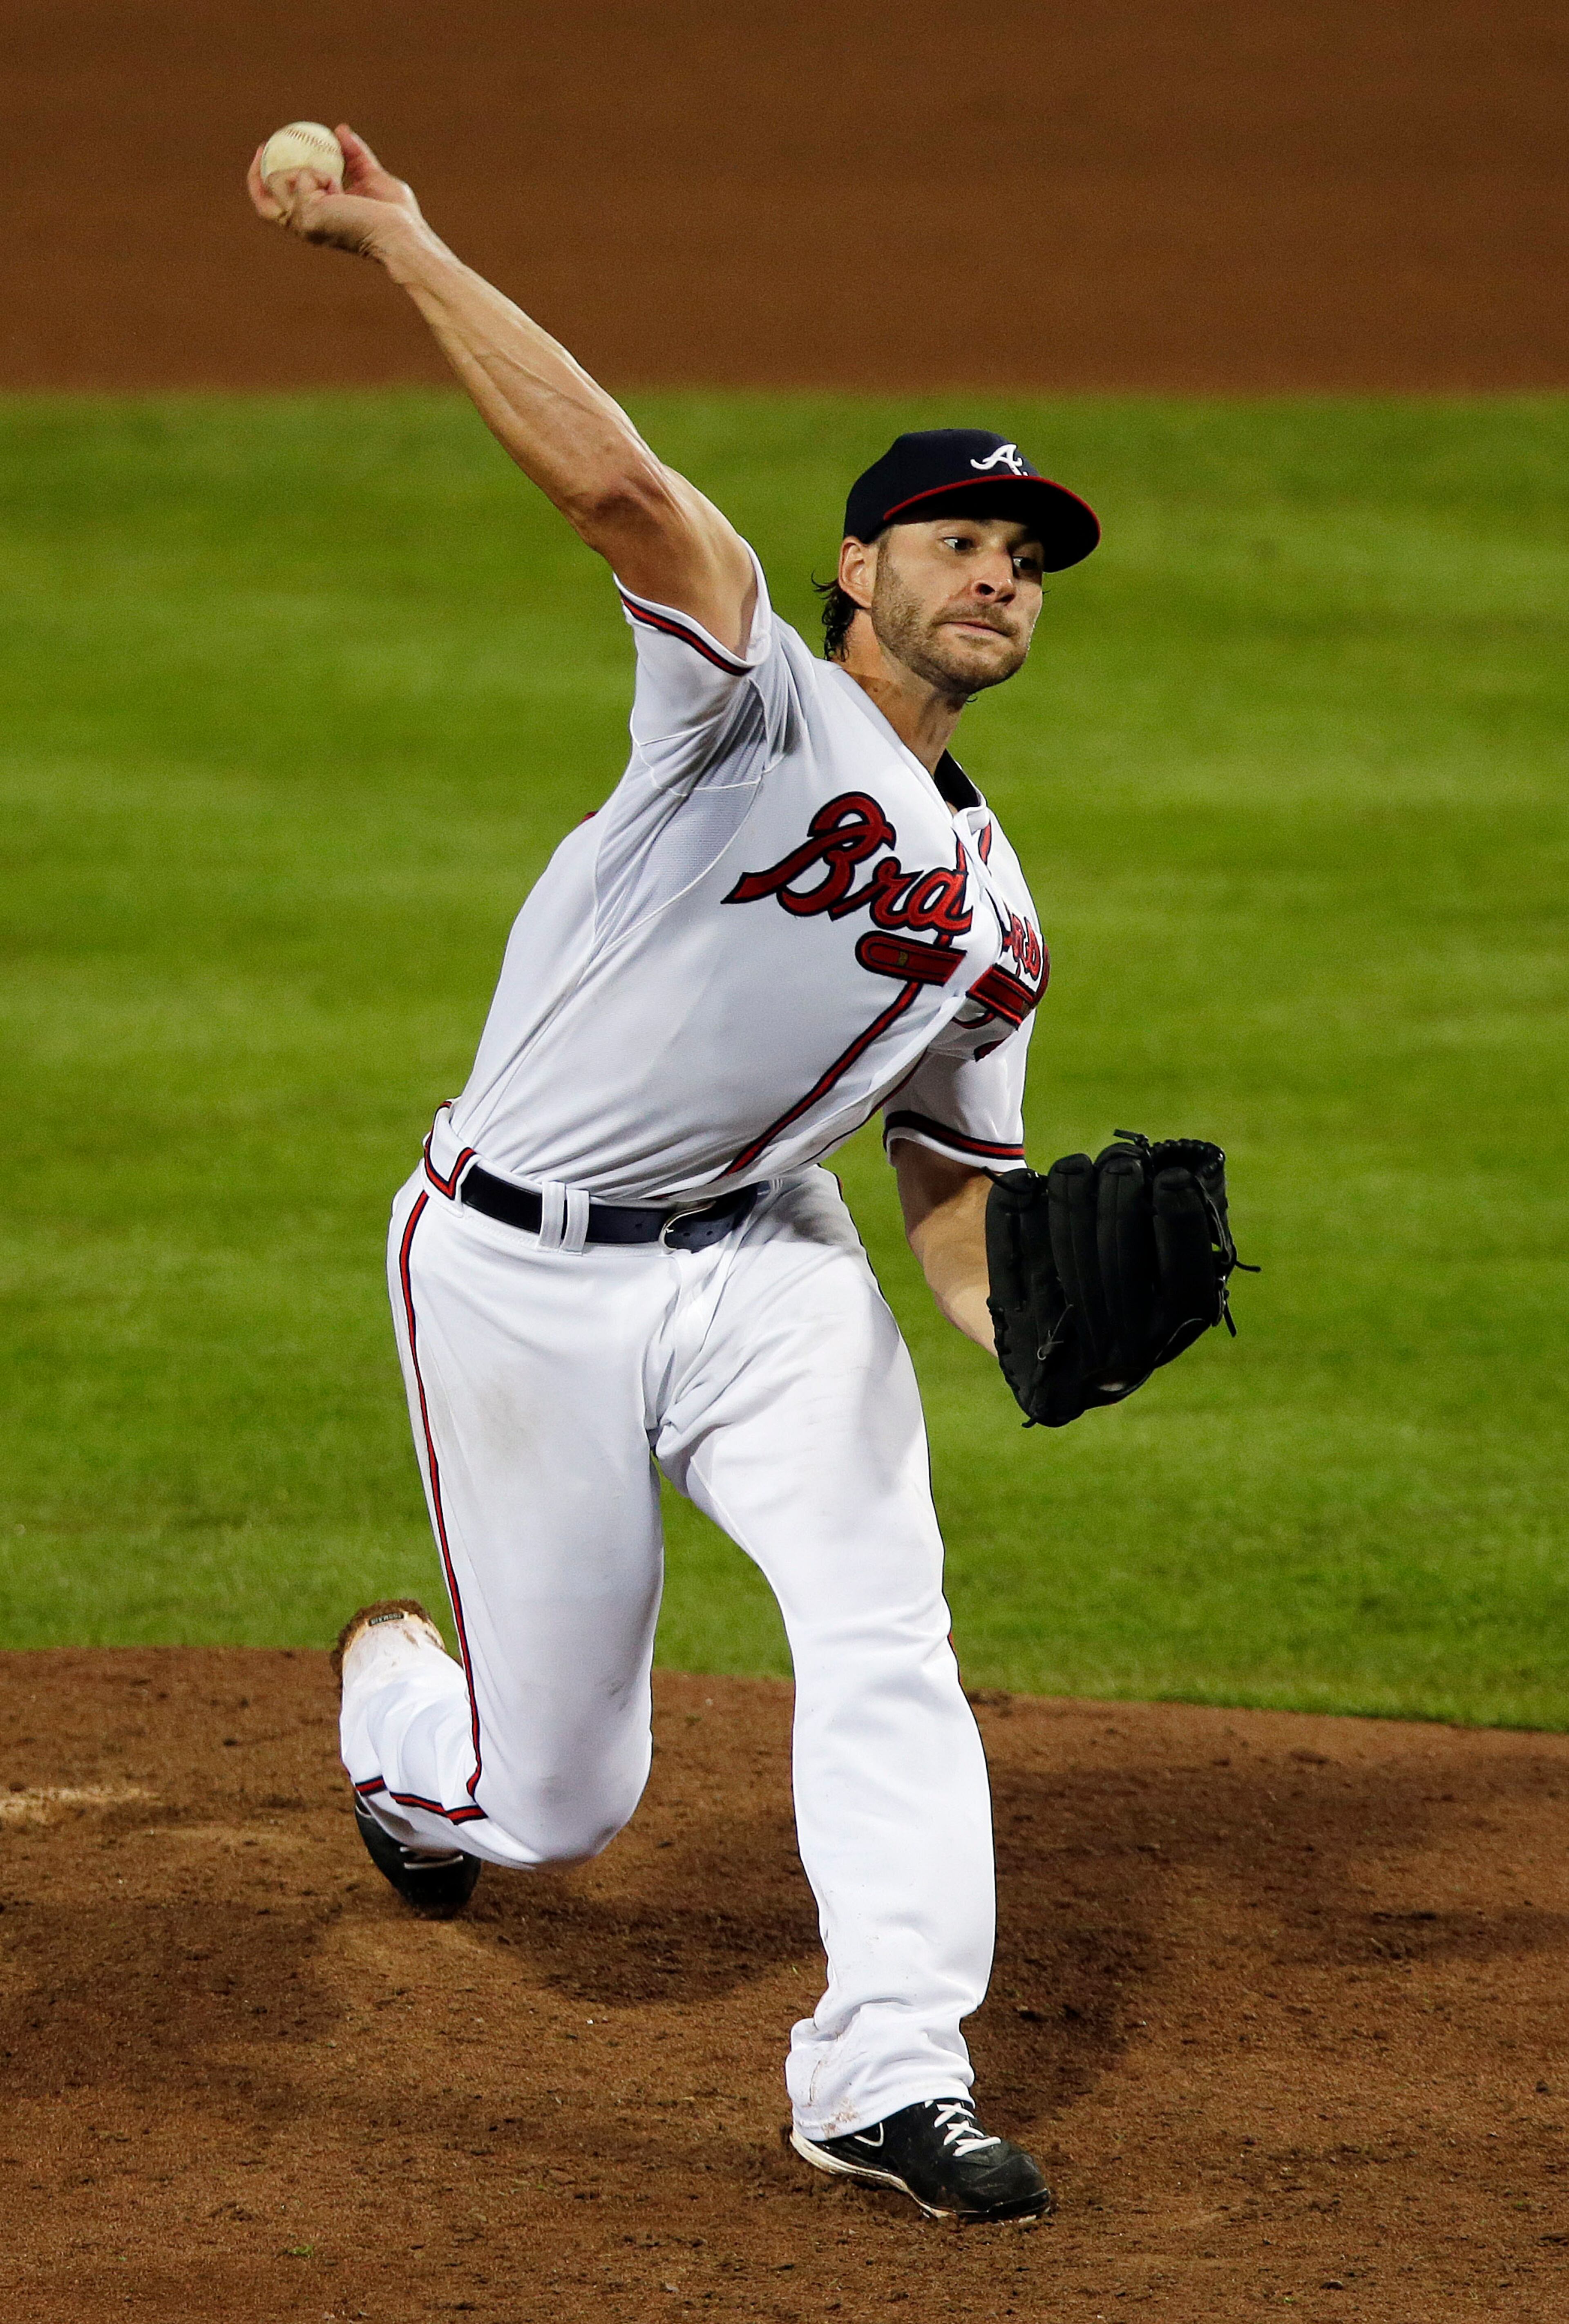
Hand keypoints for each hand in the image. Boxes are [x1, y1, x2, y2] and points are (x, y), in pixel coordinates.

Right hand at [246, 123, 425, 261]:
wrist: (402, 233)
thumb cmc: (396, 215)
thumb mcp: (372, 177)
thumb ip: (355, 156)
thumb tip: (340, 130)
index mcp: (315, 222)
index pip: (276, 207)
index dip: (264, 181)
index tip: (267, 151)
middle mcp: (304, 228)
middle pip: (263, 204)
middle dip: (256, 174)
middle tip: (264, 145)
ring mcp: (303, 223)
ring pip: (280, 183)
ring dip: (307, 170)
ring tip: (336, 183)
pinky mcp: (307, 215)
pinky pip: (303, 176)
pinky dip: (322, 175)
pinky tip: (340, 191)